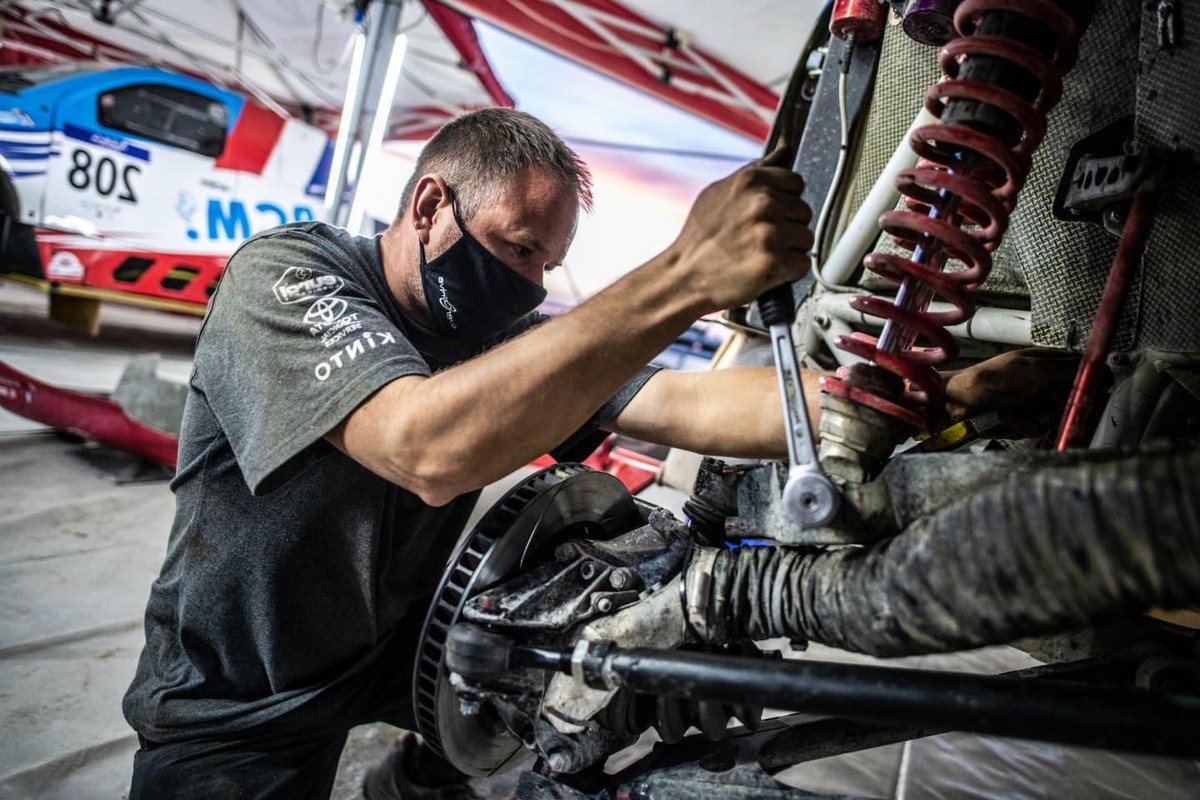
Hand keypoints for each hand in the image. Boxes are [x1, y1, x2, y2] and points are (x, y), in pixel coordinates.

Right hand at [668, 147, 813, 310]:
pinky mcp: (774, 261)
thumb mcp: (720, 192)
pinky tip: (766, 269)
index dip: (785, 201)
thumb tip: (785, 152)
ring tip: (761, 254)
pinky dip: (788, 272)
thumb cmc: (699, 238)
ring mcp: (770, 232)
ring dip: (789, 250)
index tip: (770, 214)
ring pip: (806, 239)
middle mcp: (762, 203)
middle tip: (760, 238)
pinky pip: (801, 264)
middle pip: (804, 211)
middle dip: (788, 226)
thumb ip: (757, 170)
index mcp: (751, 181)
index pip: (796, 183)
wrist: (684, 277)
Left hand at [939, 348, 1080, 436]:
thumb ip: (1069, 371)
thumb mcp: (1033, 370)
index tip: (1092, 391)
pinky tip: (1008, 416)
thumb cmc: (991, 380)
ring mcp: (1037, 403)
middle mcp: (1046, 382)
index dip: (1091, 383)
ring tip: (1016, 406)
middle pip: (1076, 399)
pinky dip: (1023, 424)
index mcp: (1048, 362)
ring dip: (1037, 414)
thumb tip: (1103, 371)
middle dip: (1060, 402)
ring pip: (1058, 417)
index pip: (1084, 372)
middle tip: (1042, 397)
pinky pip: (1039, 429)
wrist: (959, 404)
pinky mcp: (1028, 422)